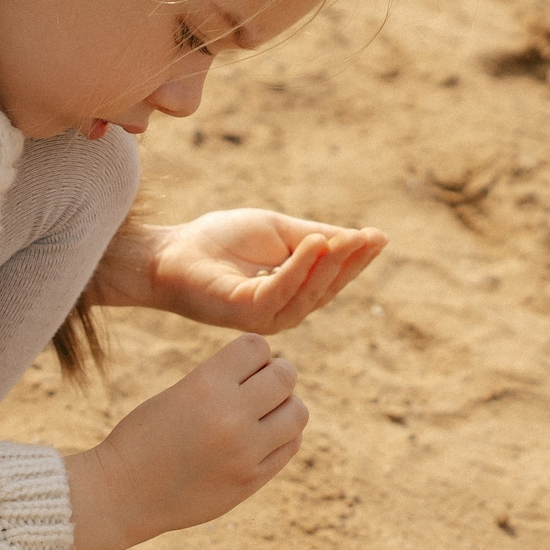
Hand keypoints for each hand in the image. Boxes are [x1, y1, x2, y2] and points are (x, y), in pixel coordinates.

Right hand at [62, 334, 305, 549]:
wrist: (122, 494)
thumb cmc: (145, 437)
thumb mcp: (179, 392)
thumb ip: (224, 381)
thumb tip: (275, 371)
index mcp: (205, 385)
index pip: (258, 346)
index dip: (253, 354)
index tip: (242, 367)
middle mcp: (230, 415)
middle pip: (285, 376)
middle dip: (275, 376)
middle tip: (258, 388)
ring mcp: (245, 451)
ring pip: (297, 412)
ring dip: (285, 407)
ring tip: (263, 413)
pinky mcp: (251, 479)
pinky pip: (290, 445)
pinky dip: (284, 436)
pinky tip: (262, 437)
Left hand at [122, 210, 387, 334]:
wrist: (170, 252)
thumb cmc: (219, 242)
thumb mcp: (279, 232)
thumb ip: (317, 236)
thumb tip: (367, 236)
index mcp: (293, 294)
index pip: (333, 279)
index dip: (357, 259)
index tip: (378, 237)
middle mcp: (283, 312)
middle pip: (327, 289)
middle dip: (350, 263)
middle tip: (368, 237)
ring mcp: (265, 317)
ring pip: (308, 293)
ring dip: (329, 264)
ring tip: (345, 237)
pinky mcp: (244, 312)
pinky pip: (280, 290)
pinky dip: (299, 267)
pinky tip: (313, 244)